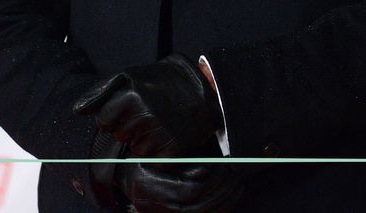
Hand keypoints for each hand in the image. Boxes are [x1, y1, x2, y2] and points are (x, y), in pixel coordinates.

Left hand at [73, 54, 221, 157]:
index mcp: (131, 93)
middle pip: (118, 135)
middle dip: (129, 126)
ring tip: (160, 122)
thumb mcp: (132, 75)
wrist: (207, 91)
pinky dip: (158, 150)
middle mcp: (143, 112)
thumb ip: (101, 91)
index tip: (133, 106)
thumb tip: (76, 111)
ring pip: (133, 148)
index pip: (103, 120)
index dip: (116, 115)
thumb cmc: (164, 82)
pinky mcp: (171, 149)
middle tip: (150, 112)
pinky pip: (150, 159)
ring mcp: (158, 131)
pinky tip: (168, 134)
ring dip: (143, 139)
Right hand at [116, 161, 242, 212]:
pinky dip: (217, 210)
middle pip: (200, 207)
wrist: (126, 178)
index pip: (192, 191)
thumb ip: (181, 164)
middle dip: (223, 194)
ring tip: (237, 189)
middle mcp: (160, 207)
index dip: (213, 181)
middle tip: (238, 180)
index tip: (227, 169)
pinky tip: (228, 201)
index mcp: (154, 190)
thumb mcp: (159, 158)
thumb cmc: (144, 162)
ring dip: (223, 203)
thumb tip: (205, 171)